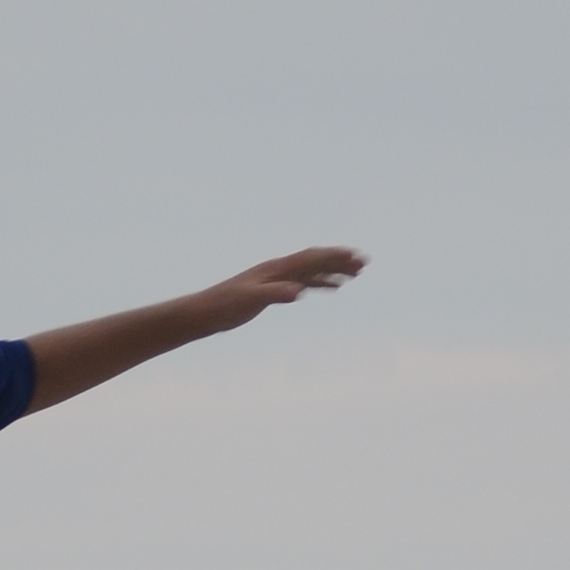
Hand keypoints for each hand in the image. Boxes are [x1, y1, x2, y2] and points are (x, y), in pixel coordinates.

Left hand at [193, 245, 364, 334]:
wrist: (205, 312)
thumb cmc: (225, 305)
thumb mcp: (250, 300)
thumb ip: (274, 294)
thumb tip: (298, 292)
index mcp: (277, 269)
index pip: (311, 258)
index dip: (335, 257)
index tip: (356, 257)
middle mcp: (279, 270)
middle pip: (315, 260)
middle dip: (340, 261)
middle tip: (365, 264)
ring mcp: (276, 278)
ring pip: (311, 271)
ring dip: (333, 271)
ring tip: (355, 276)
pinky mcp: (272, 290)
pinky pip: (303, 282)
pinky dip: (319, 283)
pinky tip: (331, 288)